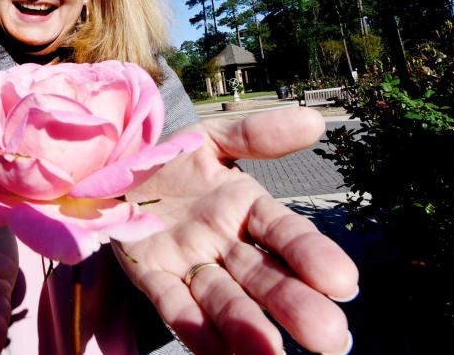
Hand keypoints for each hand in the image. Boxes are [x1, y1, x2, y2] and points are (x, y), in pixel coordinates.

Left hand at [113, 108, 357, 354]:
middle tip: (331, 340)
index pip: (285, 234)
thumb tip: (314, 121)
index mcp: (245, 209)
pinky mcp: (151, 277)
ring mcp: (188, 264)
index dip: (311, 255)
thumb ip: (257, 135)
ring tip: (273, 353)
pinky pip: (175, 306)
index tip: (342, 281)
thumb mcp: (212, 139)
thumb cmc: (172, 158)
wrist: (112, 168)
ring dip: (248, 326)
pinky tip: (221, 353)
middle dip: (294, 306)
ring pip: (224, 299)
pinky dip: (196, 330)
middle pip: (263, 278)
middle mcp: (224, 245)